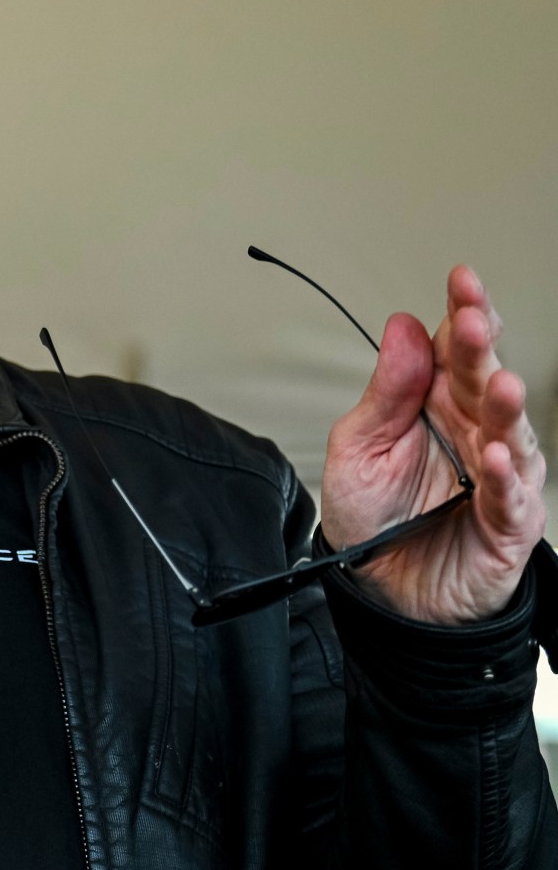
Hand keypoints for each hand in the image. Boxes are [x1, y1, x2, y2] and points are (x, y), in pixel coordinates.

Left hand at [321, 266, 546, 624]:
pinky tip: (497, 455)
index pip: (457, 350)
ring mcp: (498, 475)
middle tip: (473, 318)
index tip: (461, 279)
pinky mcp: (507, 523)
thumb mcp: (358, 445)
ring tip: (500, 383)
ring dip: (506, 407)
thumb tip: (402, 327)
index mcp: (438, 404)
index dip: (463, 313)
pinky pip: (510, 497)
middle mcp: (475, 431)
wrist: (382, 590)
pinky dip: (505, 477)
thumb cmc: (374, 517)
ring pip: (510, 433)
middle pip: (486, 381)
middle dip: (482, 349)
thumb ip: (385, 391)